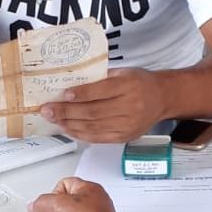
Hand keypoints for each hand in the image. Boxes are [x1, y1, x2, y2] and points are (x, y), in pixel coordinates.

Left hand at [39, 68, 166, 142]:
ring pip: (93, 127)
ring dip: (69, 124)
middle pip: (93, 112)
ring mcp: (127, 124)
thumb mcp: (122, 73)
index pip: (101, 91)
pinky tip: (68, 129)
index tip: (63, 95)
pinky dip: (80, 134)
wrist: (162, 98)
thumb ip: (99, 79)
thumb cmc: (140, 83)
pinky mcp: (124, 137)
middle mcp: (130, 106)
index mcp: (129, 85)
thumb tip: (70, 85)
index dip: (80, 94)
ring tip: (53, 120)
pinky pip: (98, 137)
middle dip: (66, 112)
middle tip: (48, 110)